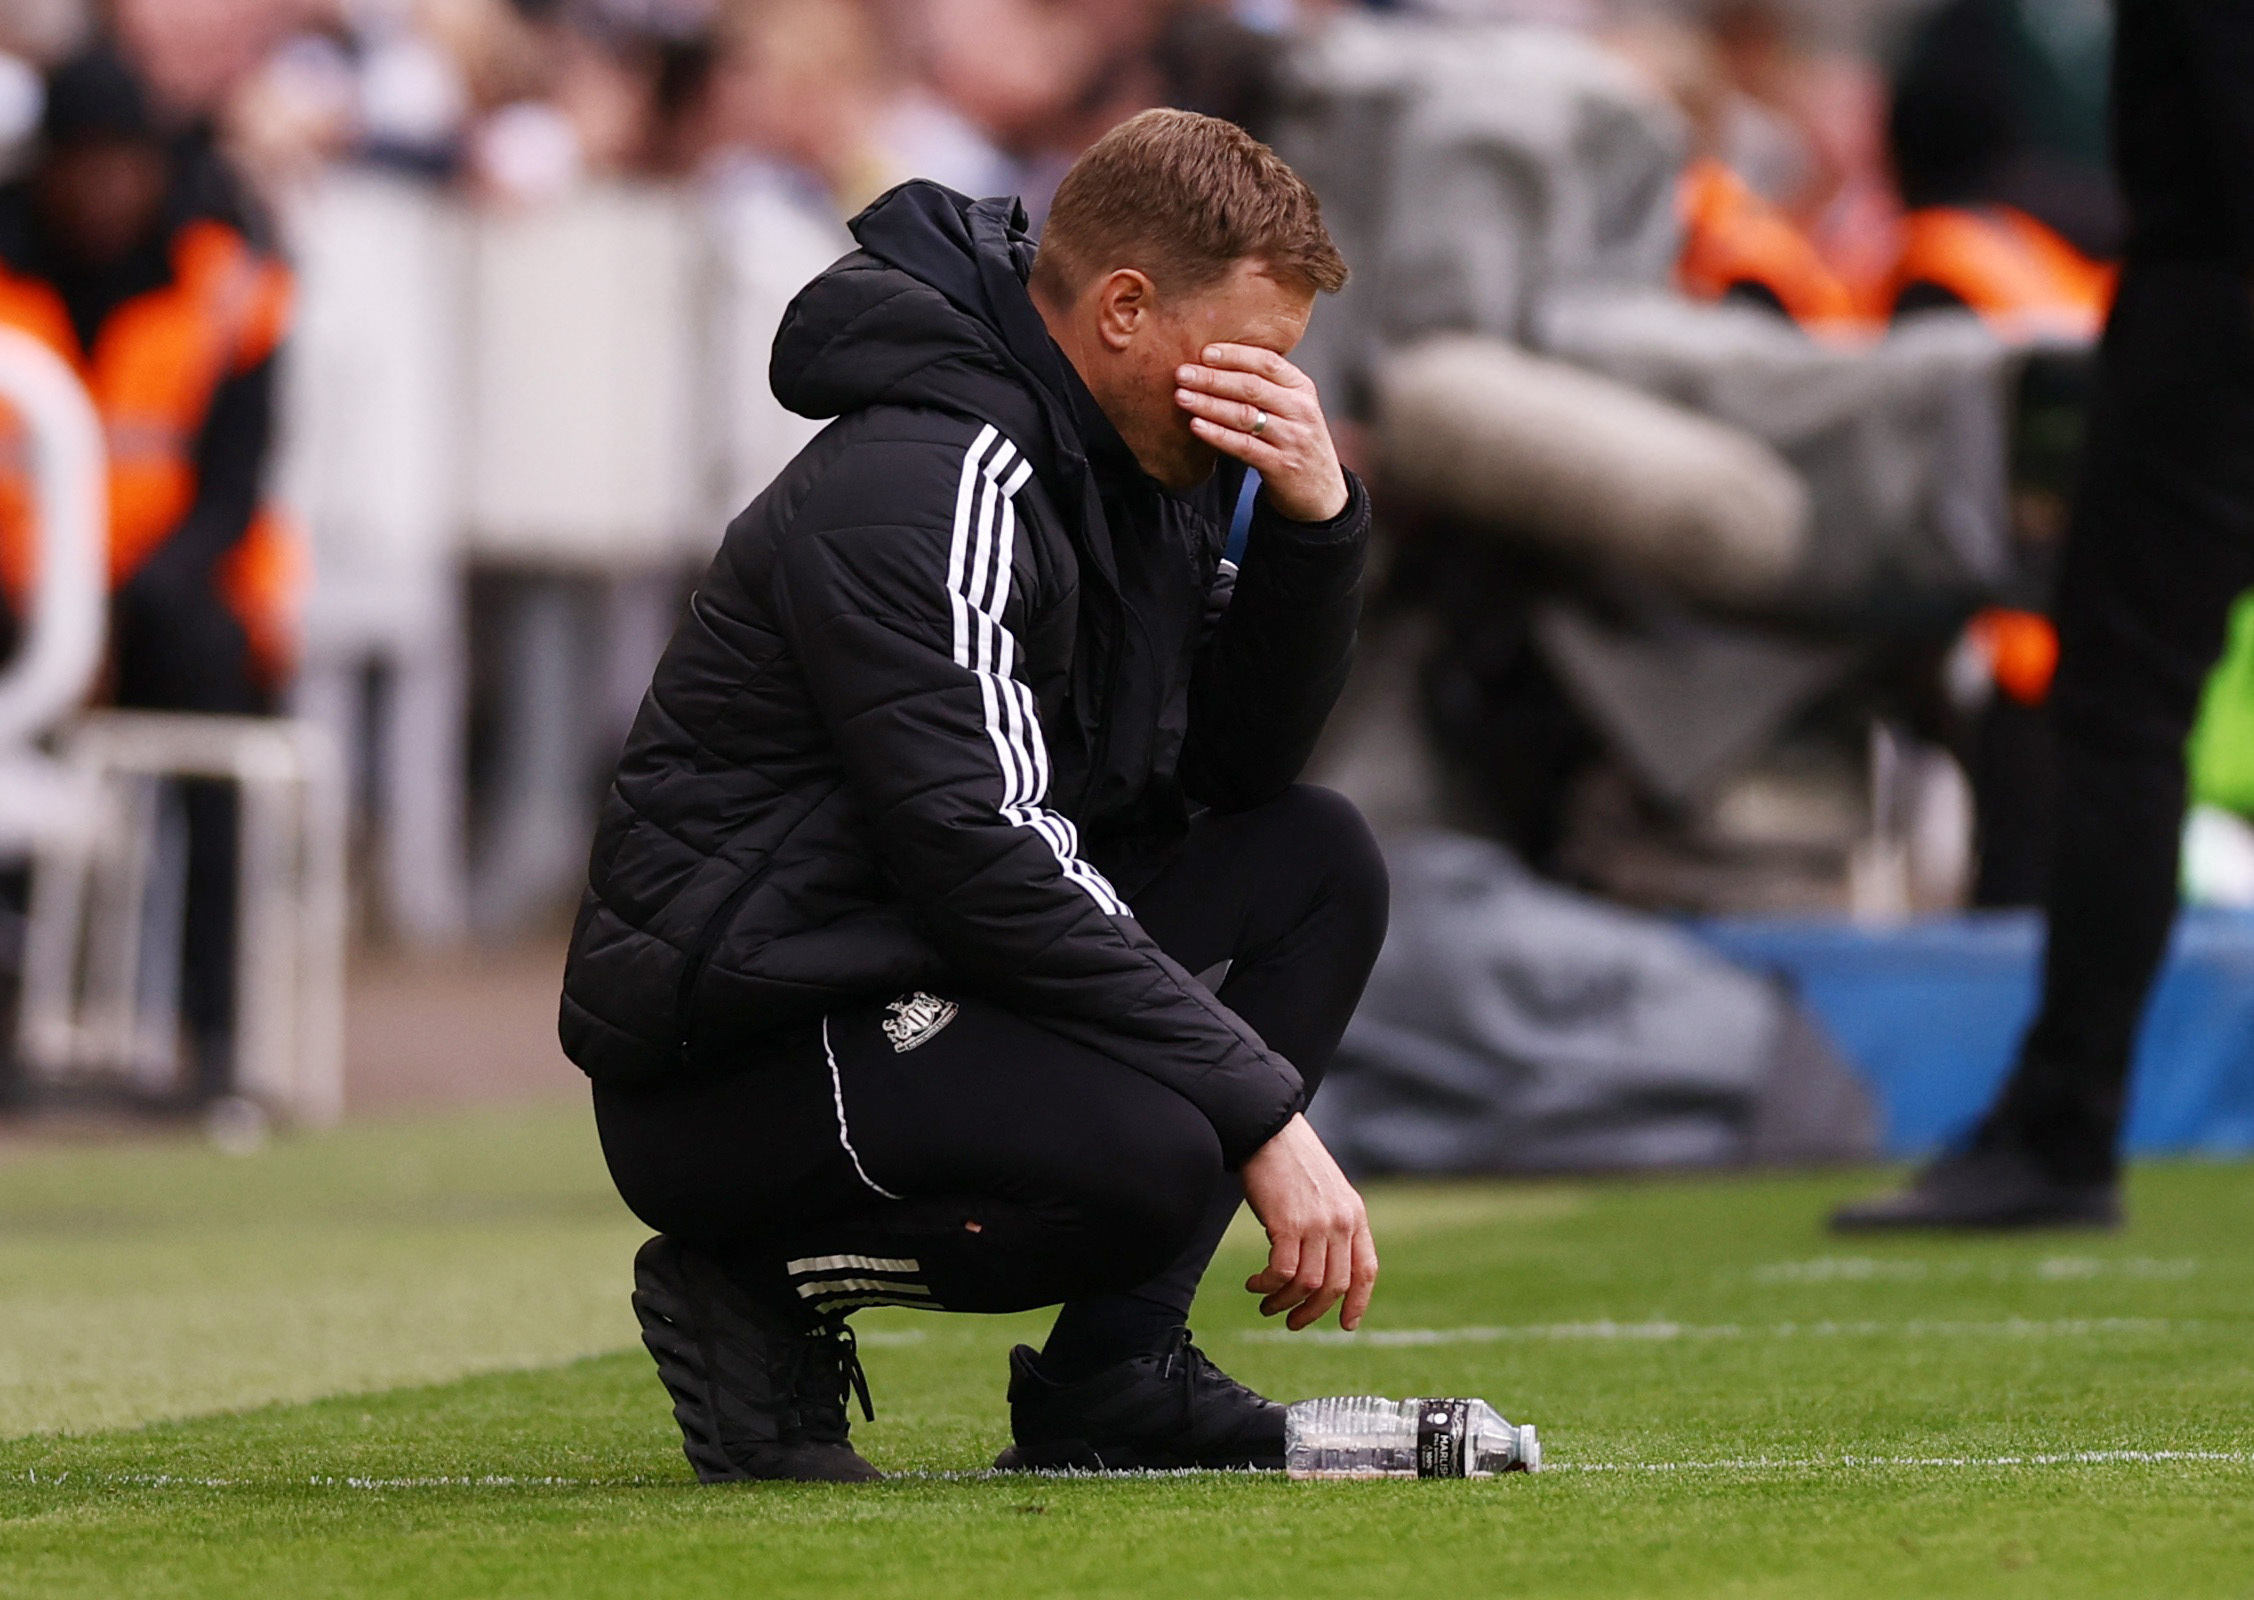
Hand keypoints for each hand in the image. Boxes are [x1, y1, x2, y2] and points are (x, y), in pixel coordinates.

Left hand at [1175, 345, 1349, 523]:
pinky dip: (1218, 435)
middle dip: (1213, 378)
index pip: (1267, 362)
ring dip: (1209, 404)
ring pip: (1245, 415)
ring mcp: (1292, 439)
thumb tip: (1216, 365)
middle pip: (1251, 387)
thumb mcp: (1292, 408)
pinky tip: (1197, 426)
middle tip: (1183, 373)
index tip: (1205, 352)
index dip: (1235, 355)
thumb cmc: (1296, 443)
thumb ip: (1266, 387)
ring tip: (1182, 397)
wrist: (1321, 491)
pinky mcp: (1281, 466)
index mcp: (1302, 389)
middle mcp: (1300, 410)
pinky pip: (1244, 446)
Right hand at [1239, 1113, 1378, 1330]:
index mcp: (1354, 1215)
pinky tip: (1255, 1283)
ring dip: (1284, 1302)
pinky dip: (1268, 1285)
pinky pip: (1282, 1272)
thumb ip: (1332, 1225)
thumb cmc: (1291, 1161)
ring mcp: (1316, 1223)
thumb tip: (1322, 1266)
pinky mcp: (1288, 1223)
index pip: (1366, 1270)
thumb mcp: (1326, 1192)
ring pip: (1308, 1284)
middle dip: (1312, 1312)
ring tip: (1266, 1304)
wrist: (1268, 1130)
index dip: (1358, 1303)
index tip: (1346, 1325)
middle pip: (1335, 1285)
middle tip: (1292, 1322)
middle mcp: (1341, 1222)